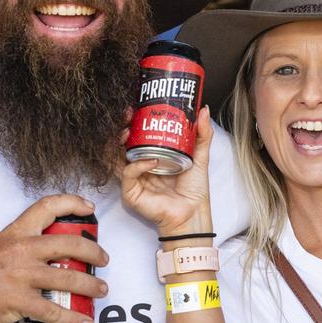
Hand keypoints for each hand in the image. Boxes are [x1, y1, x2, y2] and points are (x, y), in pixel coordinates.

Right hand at [0, 194, 108, 322]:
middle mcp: (20, 249)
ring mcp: (20, 275)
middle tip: (104, 259)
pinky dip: (73, 320)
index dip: (73, 203)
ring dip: (92, 286)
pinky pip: (55, 311)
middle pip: (70, 243)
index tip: (90, 208)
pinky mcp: (18, 301)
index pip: (47, 207)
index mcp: (15, 232)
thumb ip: (23, 246)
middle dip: (94, 251)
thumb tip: (55, 254)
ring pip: (70, 278)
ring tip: (102, 290)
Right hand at [120, 106, 214, 236]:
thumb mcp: (199, 156)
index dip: (134, 122)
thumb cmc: (193, 190)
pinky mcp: (131, 192)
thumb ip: (202, 134)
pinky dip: (137, 165)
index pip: (138, 136)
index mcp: (153, 157)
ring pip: (118, 157)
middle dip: (123, 128)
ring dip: (120, 143)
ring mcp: (134, 179)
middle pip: (124, 144)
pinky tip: (151, 160)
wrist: (193, 213)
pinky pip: (128, 174)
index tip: (136, 109)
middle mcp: (141, 166)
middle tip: (128, 117)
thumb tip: (203, 110)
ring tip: (128, 133)